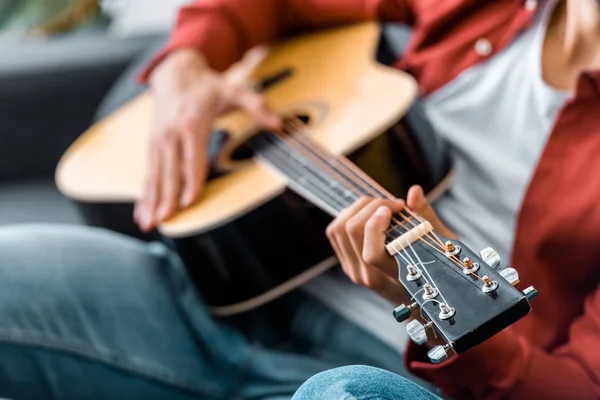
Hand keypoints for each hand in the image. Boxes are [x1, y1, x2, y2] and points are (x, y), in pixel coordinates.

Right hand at [134, 49, 280, 231]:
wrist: (175, 74)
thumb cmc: (207, 87)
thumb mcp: (234, 91)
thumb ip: (256, 106)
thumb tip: (276, 123)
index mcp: (192, 124)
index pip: (193, 158)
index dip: (192, 180)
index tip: (189, 201)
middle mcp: (171, 135)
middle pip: (170, 171)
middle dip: (167, 197)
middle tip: (165, 219)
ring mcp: (159, 142)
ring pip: (155, 176)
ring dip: (151, 202)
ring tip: (148, 224)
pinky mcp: (152, 147)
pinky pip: (148, 174)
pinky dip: (144, 195)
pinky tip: (142, 214)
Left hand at [326, 185, 455, 303]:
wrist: (419, 302)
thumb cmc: (436, 272)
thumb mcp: (442, 248)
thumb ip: (427, 218)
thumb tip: (414, 191)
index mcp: (395, 278)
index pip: (372, 254)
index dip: (376, 225)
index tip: (395, 208)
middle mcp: (369, 277)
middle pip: (352, 231)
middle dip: (372, 205)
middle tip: (393, 204)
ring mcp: (354, 272)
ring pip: (339, 228)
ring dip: (359, 208)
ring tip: (381, 206)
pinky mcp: (347, 265)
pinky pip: (335, 233)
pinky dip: (349, 215)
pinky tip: (369, 214)